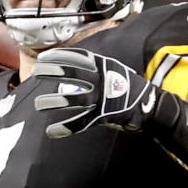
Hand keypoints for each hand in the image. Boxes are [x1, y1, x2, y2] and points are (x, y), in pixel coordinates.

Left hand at [32, 48, 159, 137]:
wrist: (151, 106)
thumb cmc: (128, 88)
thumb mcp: (113, 70)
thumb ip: (94, 68)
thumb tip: (70, 67)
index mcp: (104, 65)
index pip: (78, 57)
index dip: (58, 56)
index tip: (43, 58)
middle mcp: (103, 79)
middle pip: (73, 73)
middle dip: (53, 71)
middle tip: (36, 72)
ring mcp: (104, 98)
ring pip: (75, 98)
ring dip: (54, 101)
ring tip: (38, 104)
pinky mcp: (105, 115)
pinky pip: (82, 122)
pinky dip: (66, 127)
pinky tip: (51, 131)